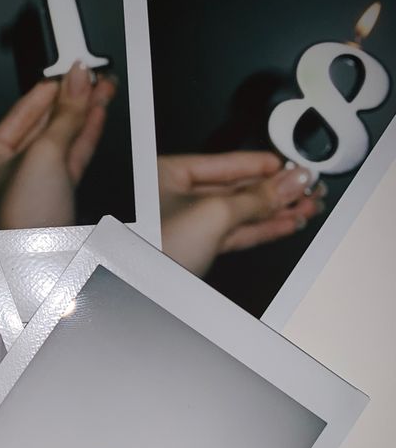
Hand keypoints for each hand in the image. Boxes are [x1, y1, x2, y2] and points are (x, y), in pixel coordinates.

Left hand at [0, 62, 115, 228]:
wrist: (38, 274)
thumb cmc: (19, 226)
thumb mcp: (44, 156)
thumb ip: (64, 116)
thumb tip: (75, 81)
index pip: (22, 111)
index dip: (49, 87)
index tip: (70, 69)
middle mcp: (7, 174)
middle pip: (43, 125)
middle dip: (69, 99)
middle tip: (91, 76)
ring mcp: (34, 189)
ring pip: (61, 142)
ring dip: (83, 114)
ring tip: (102, 89)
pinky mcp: (57, 203)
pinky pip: (73, 160)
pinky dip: (87, 137)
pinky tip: (97, 118)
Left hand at [158, 152, 325, 276]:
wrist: (137, 285)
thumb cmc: (151, 245)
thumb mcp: (213, 212)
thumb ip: (256, 197)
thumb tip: (289, 180)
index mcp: (168, 172)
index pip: (229, 162)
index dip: (266, 165)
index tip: (295, 167)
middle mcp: (174, 195)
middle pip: (236, 187)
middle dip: (276, 190)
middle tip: (309, 188)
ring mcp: (185, 223)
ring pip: (239, 213)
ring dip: (275, 211)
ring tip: (307, 207)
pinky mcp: (195, 247)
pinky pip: (235, 232)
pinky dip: (262, 229)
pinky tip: (285, 223)